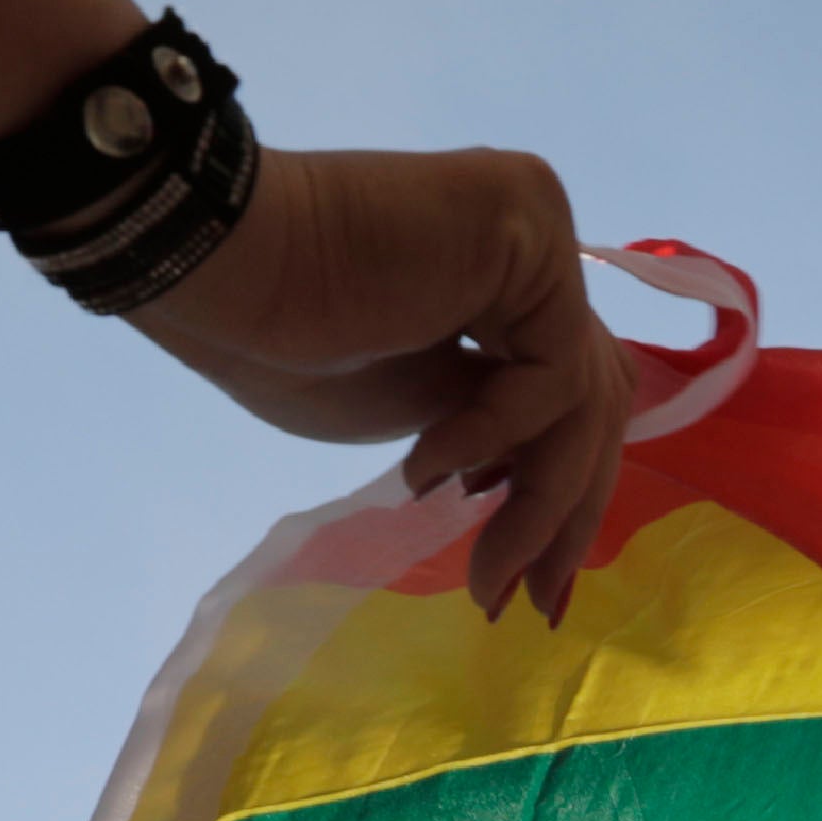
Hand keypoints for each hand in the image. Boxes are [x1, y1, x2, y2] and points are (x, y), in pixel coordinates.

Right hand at [131, 144, 631, 620]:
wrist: (228, 268)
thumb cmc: (290, 346)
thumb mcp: (420, 416)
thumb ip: (492, 433)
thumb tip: (545, 491)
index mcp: (506, 289)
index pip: (569, 397)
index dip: (560, 496)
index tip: (530, 589)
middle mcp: (534, 251)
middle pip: (594, 397)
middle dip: (569, 513)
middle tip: (538, 604)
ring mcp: (538, 230)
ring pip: (584, 393)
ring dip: (540, 503)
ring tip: (485, 574)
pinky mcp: (530, 216)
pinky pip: (553, 364)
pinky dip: (501, 433)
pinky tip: (432, 464)